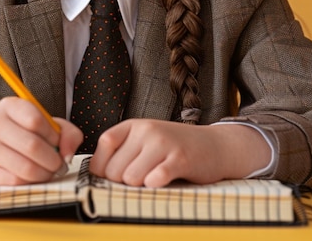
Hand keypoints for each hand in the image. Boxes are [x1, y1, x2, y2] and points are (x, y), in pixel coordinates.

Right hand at [0, 97, 83, 184]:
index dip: (52, 135)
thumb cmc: (26, 133)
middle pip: (32, 146)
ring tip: (49, 171)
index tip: (56, 142)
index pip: (35, 120)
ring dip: (45, 173)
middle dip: (53, 160)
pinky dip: (31, 182)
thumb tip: (67, 155)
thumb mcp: (47, 124)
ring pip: (25, 167)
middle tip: (59, 165)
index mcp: (10, 106)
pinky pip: (16, 181)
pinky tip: (34, 177)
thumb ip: (67, 133)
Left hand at [89, 119, 271, 187]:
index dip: (103, 167)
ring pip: (130, 178)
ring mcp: (164, 143)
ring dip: (140, 187)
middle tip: (141, 178)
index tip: (113, 176)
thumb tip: (96, 174)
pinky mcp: (180, 159)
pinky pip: (154, 179)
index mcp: (134, 125)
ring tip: (154, 179)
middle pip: (114, 169)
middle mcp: (147, 130)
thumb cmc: (175, 148)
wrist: (215, 146)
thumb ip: (123, 152)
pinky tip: (163, 181)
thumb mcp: (146, 141)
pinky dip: (155, 186)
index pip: (104, 145)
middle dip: (123, 182)